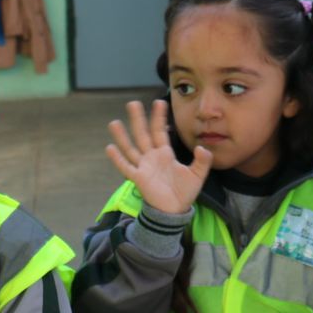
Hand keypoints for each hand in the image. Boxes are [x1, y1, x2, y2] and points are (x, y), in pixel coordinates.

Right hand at [105, 100, 211, 215]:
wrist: (175, 210)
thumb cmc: (184, 192)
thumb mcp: (197, 175)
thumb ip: (202, 161)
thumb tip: (202, 148)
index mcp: (165, 154)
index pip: (160, 131)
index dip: (159, 117)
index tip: (159, 102)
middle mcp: (152, 157)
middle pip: (143, 134)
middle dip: (138, 119)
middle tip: (132, 103)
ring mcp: (143, 167)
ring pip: (131, 148)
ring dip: (122, 136)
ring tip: (114, 123)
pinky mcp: (138, 178)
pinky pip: (126, 167)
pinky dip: (117, 158)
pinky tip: (109, 148)